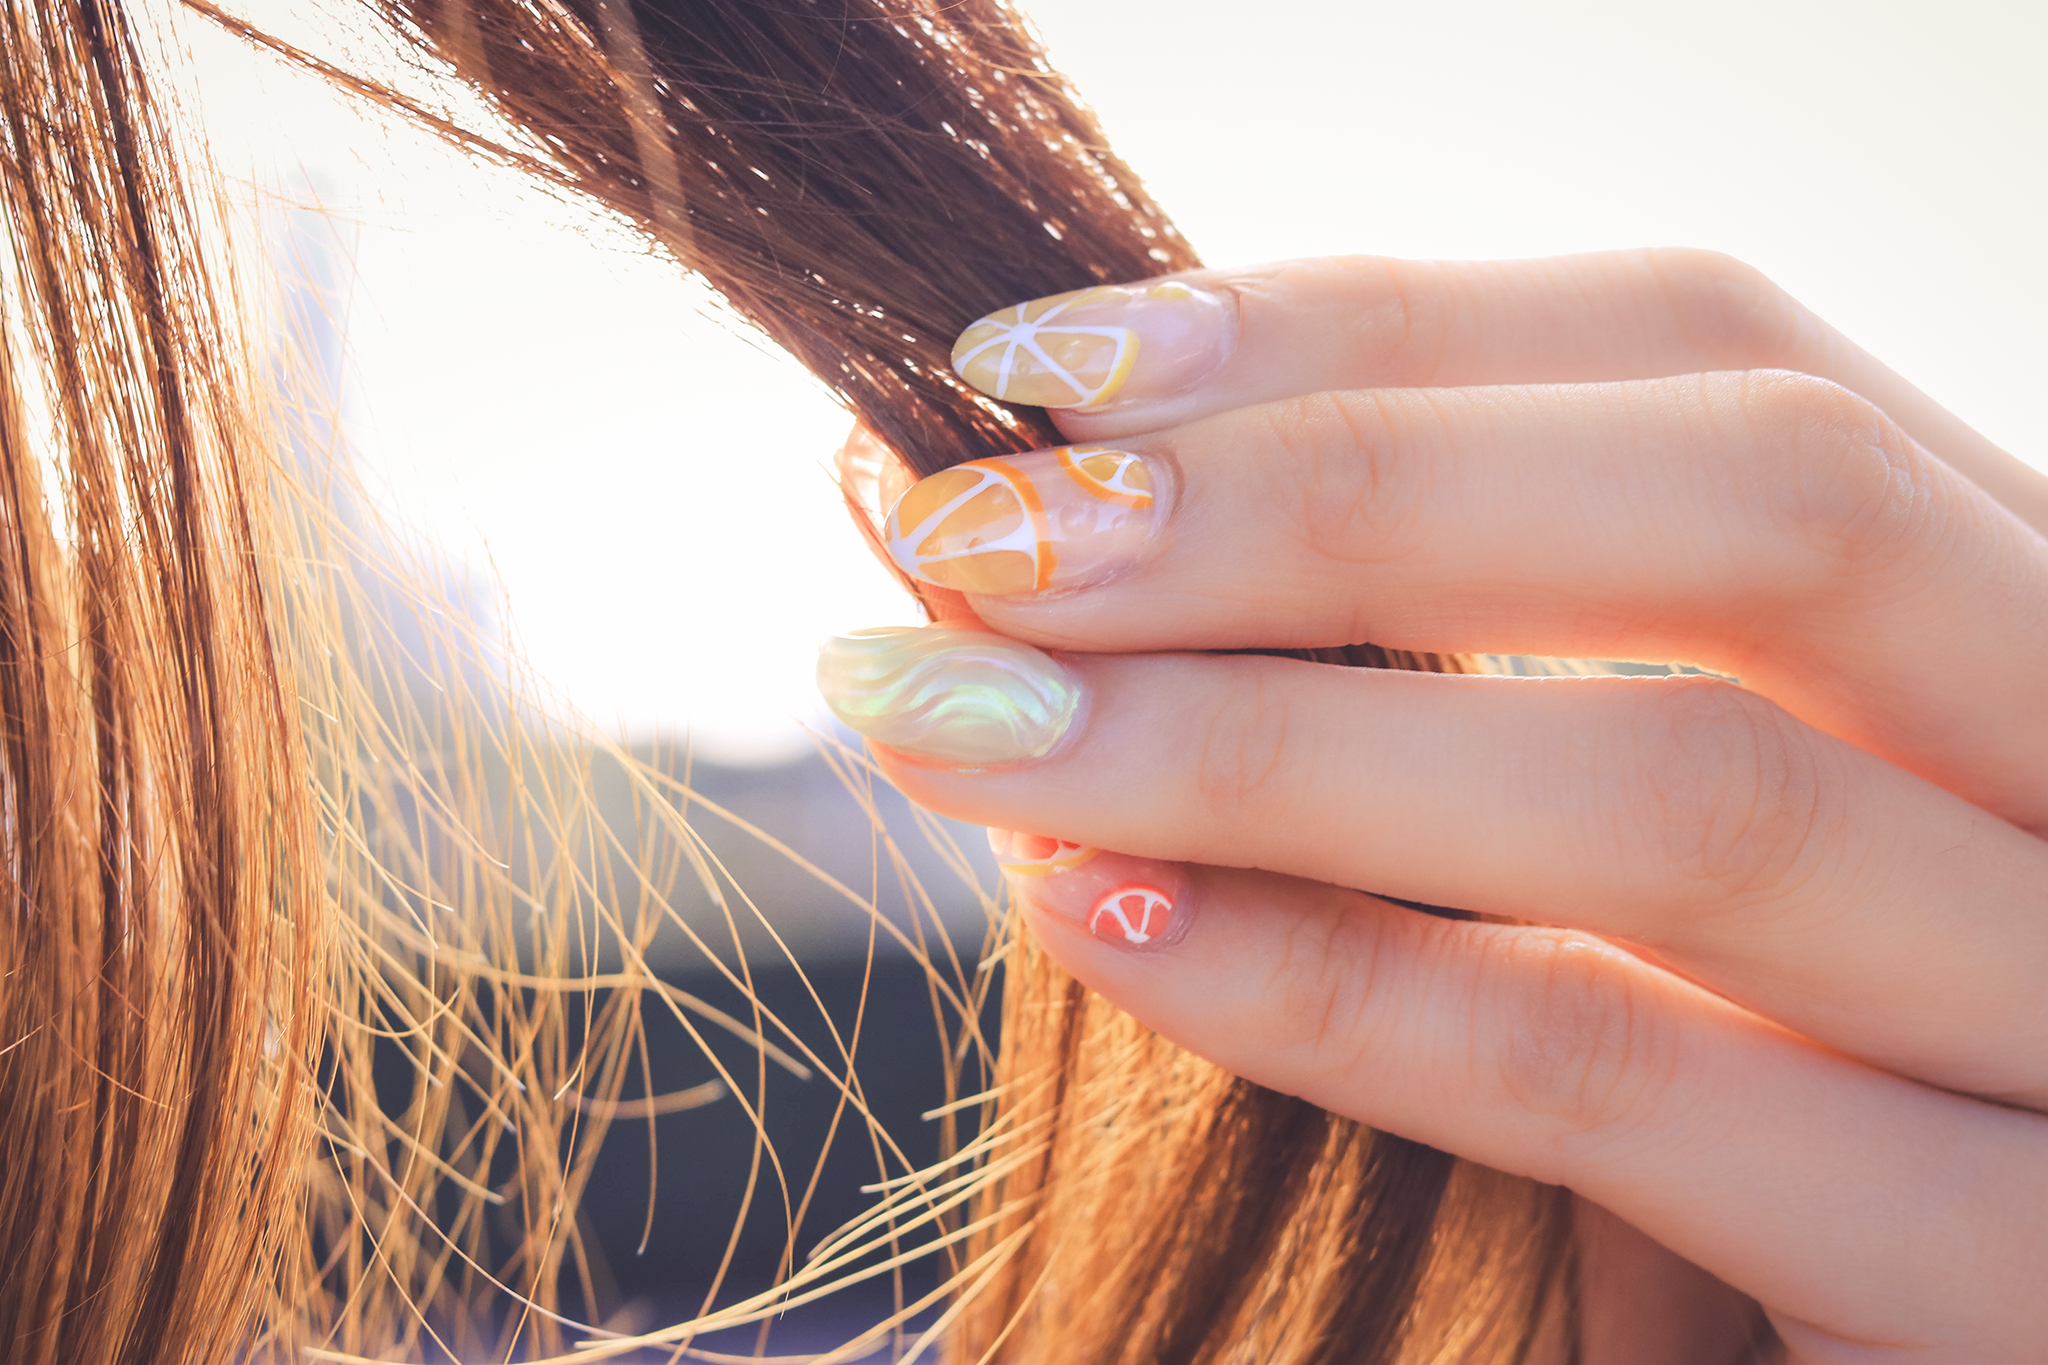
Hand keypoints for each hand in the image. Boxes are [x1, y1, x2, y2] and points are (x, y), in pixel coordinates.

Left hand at [816, 251, 2047, 1362]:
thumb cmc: (1713, 1080)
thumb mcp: (1605, 822)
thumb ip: (1435, 660)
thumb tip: (1059, 507)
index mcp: (2001, 607)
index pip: (1712, 355)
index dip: (1363, 333)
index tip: (1047, 362)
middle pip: (1757, 504)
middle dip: (1320, 493)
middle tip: (980, 530)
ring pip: (1692, 790)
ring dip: (1262, 738)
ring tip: (963, 716)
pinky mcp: (2005, 1283)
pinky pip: (1627, 1079)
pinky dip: (1337, 984)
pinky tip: (1106, 919)